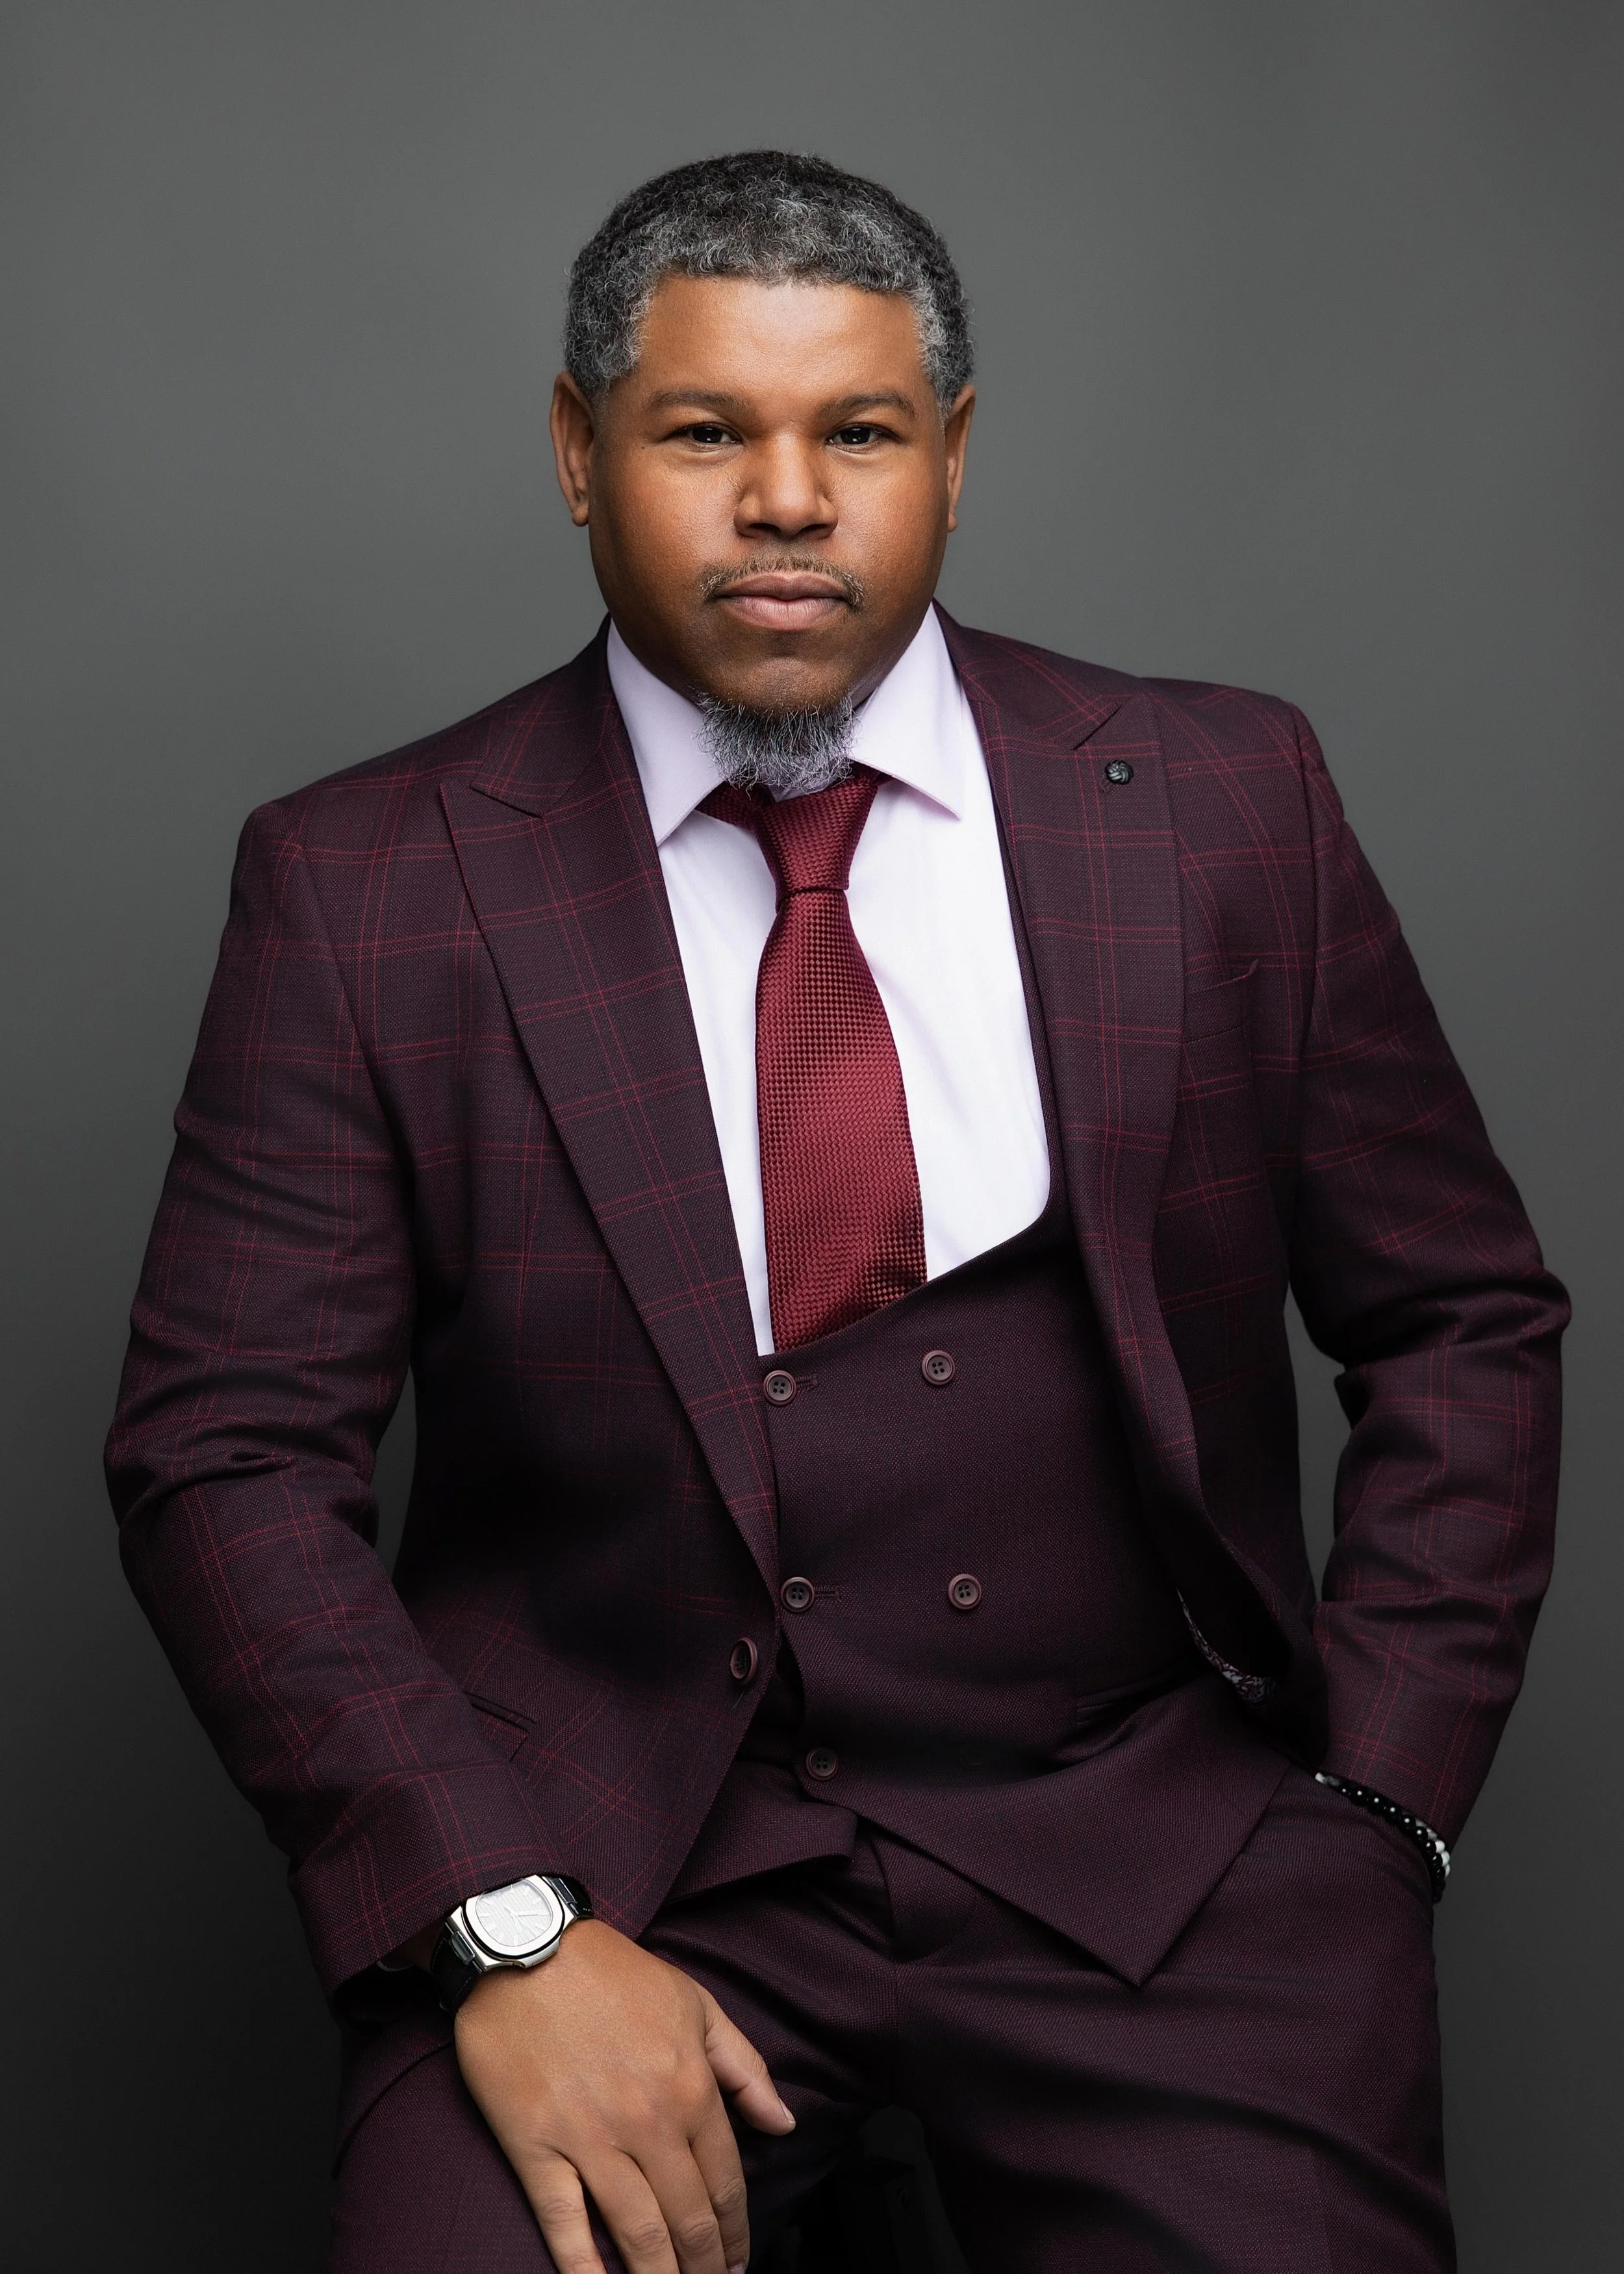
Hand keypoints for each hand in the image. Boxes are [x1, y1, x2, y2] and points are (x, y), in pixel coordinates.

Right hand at [450, 1918, 794, 2273]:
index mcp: (690, 2086)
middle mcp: (648, 2121)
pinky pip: (564, 2224)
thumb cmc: (610, 1974)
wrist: (525, 1946)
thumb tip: (783, 2122)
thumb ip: (744, 2066)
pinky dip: (585, 2269)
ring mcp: (590, 2139)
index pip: (725, 2182)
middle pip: (688, 2219)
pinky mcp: (536, 2147)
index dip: (736, 2229)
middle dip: (706, 2266)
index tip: (738, 2257)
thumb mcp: (694, 2003)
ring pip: (637, 2234)